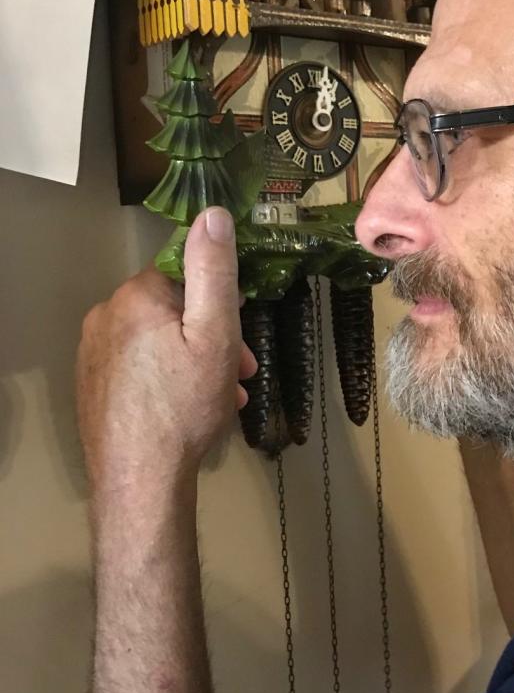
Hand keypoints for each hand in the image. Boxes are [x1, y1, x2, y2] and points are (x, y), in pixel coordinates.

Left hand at [76, 209, 256, 489]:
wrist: (139, 479)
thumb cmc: (184, 404)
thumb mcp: (215, 334)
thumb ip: (214, 271)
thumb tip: (213, 213)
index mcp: (134, 297)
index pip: (184, 276)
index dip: (218, 304)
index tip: (241, 339)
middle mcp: (105, 317)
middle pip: (171, 312)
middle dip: (210, 338)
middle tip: (241, 376)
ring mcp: (93, 355)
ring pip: (157, 343)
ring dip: (193, 363)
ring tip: (219, 400)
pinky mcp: (92, 387)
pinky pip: (138, 369)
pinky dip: (166, 382)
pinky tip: (186, 412)